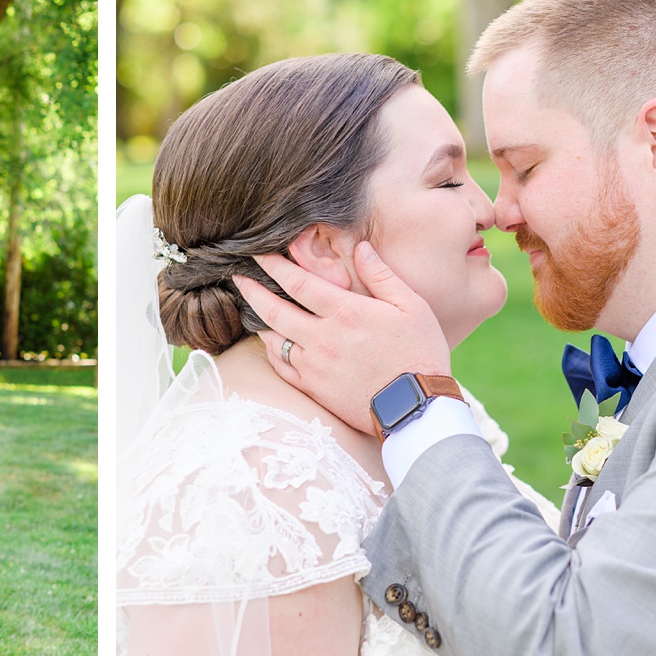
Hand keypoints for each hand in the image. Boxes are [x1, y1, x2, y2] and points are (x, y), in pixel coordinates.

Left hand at [233, 242, 450, 434]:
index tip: (258, 253)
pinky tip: (269, 343)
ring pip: (273, 339)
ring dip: (258, 320)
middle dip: (251, 290)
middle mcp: (323, 338)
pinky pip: (281, 367)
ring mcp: (314, 366)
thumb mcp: (411, 306)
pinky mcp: (313, 389)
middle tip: (236, 276)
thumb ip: (382, 275)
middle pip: (274, 310)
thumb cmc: (419, 353)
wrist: (416, 408)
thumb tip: (361, 247)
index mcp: (346, 313)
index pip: (298, 283)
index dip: (274, 266)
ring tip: (250, 307)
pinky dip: (271, 351)